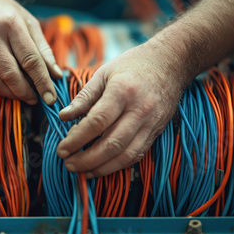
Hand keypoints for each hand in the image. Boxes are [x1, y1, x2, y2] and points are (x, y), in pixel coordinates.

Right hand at [0, 0, 61, 104]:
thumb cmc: (1, 9)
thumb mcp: (27, 21)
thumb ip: (43, 48)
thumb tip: (55, 74)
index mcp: (11, 24)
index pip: (30, 60)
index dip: (42, 82)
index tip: (50, 97)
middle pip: (12, 74)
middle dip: (26, 92)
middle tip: (37, 99)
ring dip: (13, 94)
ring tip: (24, 96)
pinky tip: (8, 89)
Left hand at [57, 43, 188, 177]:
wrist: (171, 62)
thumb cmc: (133, 65)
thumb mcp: (104, 73)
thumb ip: (84, 97)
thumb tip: (64, 117)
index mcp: (123, 91)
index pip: (97, 122)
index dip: (77, 139)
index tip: (62, 148)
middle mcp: (140, 110)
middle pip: (111, 143)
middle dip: (87, 159)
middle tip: (68, 164)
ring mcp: (151, 123)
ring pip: (126, 155)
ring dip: (101, 168)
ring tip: (82, 171)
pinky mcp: (156, 132)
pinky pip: (137, 154)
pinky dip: (118, 165)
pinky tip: (101, 167)